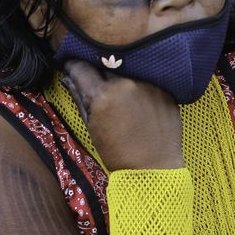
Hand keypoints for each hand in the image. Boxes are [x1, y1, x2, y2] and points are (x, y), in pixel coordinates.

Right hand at [61, 60, 184, 170]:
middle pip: (105, 65)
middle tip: (99, 85)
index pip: (81, 66)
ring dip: (122, 78)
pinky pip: (148, 80)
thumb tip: (69, 78)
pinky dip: (141, 87)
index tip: (73, 69)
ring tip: (123, 96)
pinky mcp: (165, 90)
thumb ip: (80, 98)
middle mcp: (126, 84)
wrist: (153, 168)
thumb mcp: (92, 127)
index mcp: (102, 94)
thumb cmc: (118, 153)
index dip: (74, 66)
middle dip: (99, 72)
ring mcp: (148, 85)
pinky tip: (141, 103)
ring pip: (128, 71)